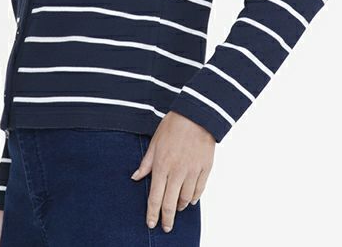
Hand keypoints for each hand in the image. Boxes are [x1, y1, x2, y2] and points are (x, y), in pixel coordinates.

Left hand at [131, 111, 215, 232]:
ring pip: (186, 198)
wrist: (197, 116)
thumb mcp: (155, 141)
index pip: (155, 197)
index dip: (152, 213)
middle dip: (167, 218)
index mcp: (162, 165)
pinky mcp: (205, 169)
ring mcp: (192, 171)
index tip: (151, 224)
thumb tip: (136, 177)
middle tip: (166, 227)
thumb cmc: (173, 125)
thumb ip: (146, 162)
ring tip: (177, 209)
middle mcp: (177, 172)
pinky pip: (199, 190)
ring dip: (180, 207)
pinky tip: (190, 200)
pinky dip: (194, 198)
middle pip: (170, 203)